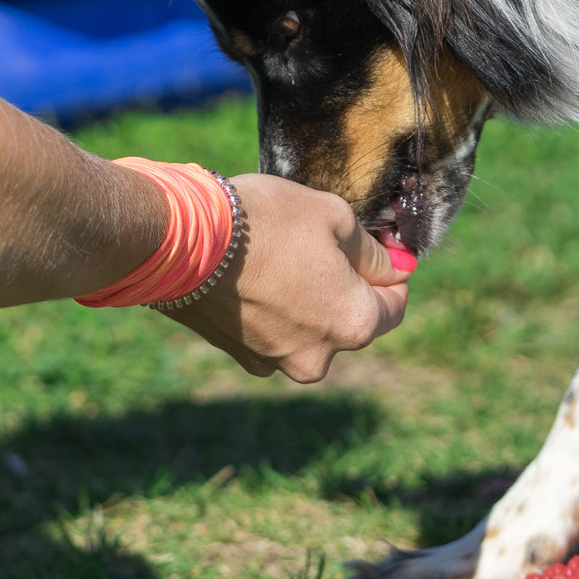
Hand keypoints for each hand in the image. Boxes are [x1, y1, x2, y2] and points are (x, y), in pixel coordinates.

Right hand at [162, 174, 409, 381]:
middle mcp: (319, 357)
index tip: (379, 247)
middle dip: (347, 285)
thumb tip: (394, 267)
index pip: (396, 306)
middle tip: (325, 243)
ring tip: (284, 256)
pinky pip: (274, 333)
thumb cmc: (266, 222)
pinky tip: (255, 275)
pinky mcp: (242, 355)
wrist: (182, 242)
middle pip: (352, 321)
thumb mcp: (335, 217)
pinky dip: (274, 310)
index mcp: (353, 324)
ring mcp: (276, 362)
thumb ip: (372, 250)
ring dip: (308, 298)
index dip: (393, 273)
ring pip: (311, 328)